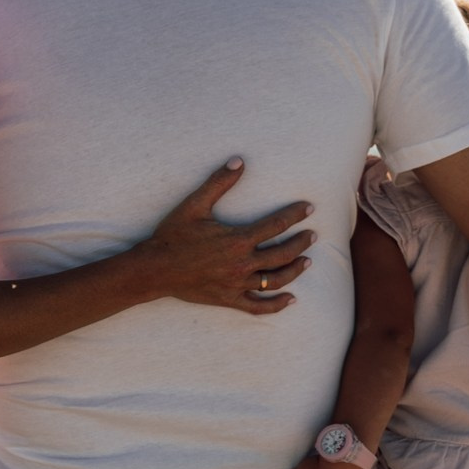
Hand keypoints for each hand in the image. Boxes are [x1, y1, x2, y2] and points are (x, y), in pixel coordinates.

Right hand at [132, 161, 313, 313]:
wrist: (154, 268)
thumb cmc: (173, 235)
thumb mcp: (194, 205)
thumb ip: (219, 183)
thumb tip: (239, 162)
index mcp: (237, 240)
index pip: (276, 225)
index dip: (295, 215)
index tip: (309, 208)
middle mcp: (242, 263)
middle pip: (282, 253)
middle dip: (301, 243)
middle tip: (313, 235)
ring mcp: (237, 284)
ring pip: (276, 280)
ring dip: (295, 270)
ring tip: (307, 261)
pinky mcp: (229, 299)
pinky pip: (258, 306)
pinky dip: (277, 305)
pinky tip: (291, 299)